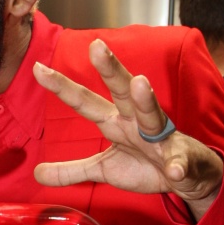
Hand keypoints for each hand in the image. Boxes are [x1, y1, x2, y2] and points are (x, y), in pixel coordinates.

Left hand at [32, 40, 223, 219]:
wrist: (186, 177)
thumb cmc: (143, 164)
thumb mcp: (102, 169)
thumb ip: (72, 170)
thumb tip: (37, 173)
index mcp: (115, 121)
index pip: (85, 100)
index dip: (63, 86)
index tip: (39, 68)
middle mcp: (136, 121)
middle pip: (121, 91)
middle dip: (110, 69)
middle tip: (97, 47)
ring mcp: (160, 138)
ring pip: (152, 114)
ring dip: (146, 99)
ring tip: (140, 84)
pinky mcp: (180, 159)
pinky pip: (178, 162)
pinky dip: (177, 165)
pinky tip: (175, 169)